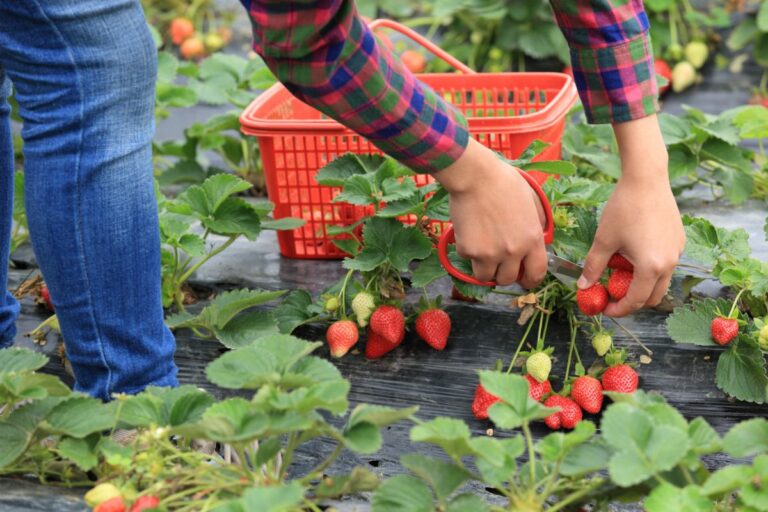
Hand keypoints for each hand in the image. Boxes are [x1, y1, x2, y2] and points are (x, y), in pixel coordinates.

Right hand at [433, 138, 547, 287]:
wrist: (475, 176)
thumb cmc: (503, 182)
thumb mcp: (531, 201)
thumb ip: (536, 223)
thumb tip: (537, 238)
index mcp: (532, 238)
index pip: (537, 273)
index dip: (530, 280)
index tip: (523, 280)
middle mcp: (513, 251)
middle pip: (507, 279)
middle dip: (502, 274)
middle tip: (496, 263)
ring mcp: (490, 253)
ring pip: (486, 277)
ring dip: (484, 268)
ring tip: (481, 251)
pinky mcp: (469, 250)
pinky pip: (469, 260)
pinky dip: (468, 251)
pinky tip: (469, 232)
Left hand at [578, 115, 684, 316]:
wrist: (646, 179)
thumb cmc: (623, 209)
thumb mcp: (603, 240)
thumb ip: (593, 266)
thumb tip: (583, 286)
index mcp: (651, 267)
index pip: (635, 301)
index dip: (618, 309)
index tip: (604, 308)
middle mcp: (670, 263)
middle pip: (652, 297)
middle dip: (631, 301)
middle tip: (611, 297)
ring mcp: (677, 252)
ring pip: (661, 281)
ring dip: (642, 285)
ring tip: (619, 275)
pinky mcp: (679, 241)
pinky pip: (666, 264)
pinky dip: (651, 269)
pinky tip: (633, 256)